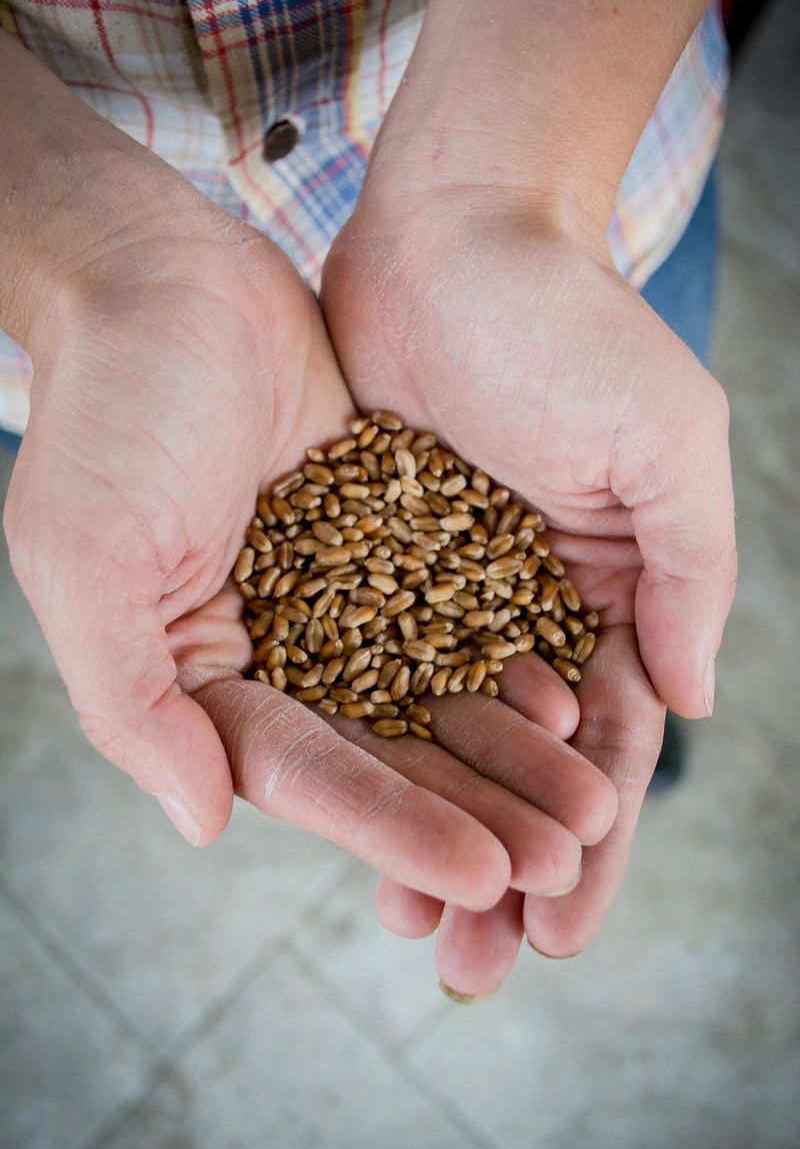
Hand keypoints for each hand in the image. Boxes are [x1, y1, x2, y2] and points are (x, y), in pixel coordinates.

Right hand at [3, 176, 616, 910]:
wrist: (166, 275)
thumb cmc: (112, 410)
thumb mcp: (87, 559)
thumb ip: (132, 704)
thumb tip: (205, 821)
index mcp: (197, 671)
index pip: (306, 770)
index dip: (392, 828)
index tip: (481, 874)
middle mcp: (270, 647)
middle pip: (385, 749)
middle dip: (472, 809)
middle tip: (561, 862)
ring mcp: (335, 591)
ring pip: (434, 691)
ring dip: (509, 752)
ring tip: (588, 803)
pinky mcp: (385, 534)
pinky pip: (458, 608)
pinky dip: (509, 654)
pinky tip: (574, 694)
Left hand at [321, 182, 736, 988]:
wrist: (452, 232)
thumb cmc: (570, 327)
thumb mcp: (666, 444)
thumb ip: (689, 574)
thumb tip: (685, 708)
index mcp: (613, 591)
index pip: (606, 745)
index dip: (591, 842)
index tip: (562, 931)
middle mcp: (529, 606)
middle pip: (521, 764)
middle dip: (507, 864)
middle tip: (476, 963)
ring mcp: (445, 589)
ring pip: (442, 738)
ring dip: (434, 829)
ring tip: (411, 921)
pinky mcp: (365, 559)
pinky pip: (365, 669)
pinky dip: (365, 745)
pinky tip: (348, 813)